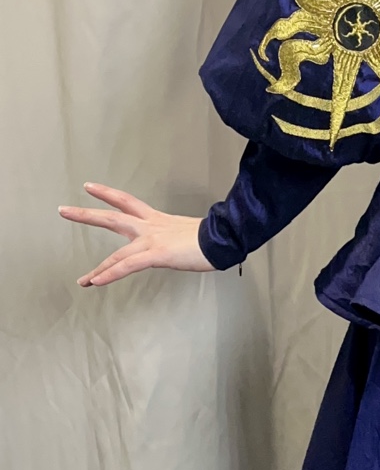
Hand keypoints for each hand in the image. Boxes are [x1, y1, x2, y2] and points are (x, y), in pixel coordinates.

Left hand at [59, 184, 213, 286]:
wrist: (224, 239)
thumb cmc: (213, 239)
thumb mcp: (190, 235)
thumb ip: (175, 240)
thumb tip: (175, 248)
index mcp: (158, 220)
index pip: (127, 202)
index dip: (107, 194)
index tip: (90, 187)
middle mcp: (150, 227)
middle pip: (112, 218)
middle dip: (87, 215)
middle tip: (64, 210)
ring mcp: (152, 240)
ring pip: (117, 254)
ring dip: (98, 269)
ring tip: (82, 281)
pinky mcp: (156, 255)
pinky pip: (126, 267)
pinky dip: (110, 275)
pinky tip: (96, 282)